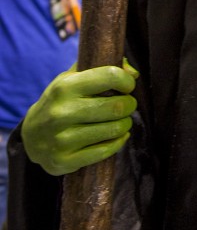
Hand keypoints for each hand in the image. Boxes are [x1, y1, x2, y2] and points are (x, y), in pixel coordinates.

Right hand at [23, 61, 138, 175]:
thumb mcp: (73, 78)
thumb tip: (132, 73)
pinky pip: (105, 151)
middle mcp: (62, 112)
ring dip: (125, 124)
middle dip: (129, 104)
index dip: (126, 80)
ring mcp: (62, 139)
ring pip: (114, 130)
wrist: (31, 136)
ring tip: (121, 120)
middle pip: (116, 107)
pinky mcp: (64, 160)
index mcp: (65, 87)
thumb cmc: (60, 102)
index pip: (109, 76)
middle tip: (127, 105)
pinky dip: (118, 142)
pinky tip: (117, 136)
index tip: (127, 86)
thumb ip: (102, 68)